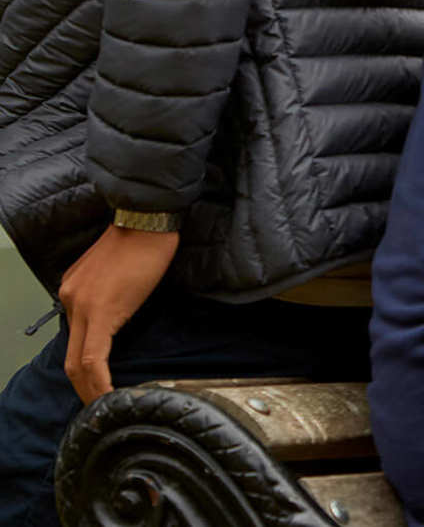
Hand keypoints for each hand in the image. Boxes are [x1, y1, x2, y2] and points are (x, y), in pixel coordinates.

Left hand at [57, 226, 178, 403]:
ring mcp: (82, 305)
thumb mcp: (119, 274)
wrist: (148, 221)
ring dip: (91, 389)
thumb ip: (112, 296)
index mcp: (73, 291)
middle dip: (84, 388)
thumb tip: (121, 317)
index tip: (99, 387)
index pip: (75, 340)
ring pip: (79, 360)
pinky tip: (110, 394)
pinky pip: (94, 356)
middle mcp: (70, 299)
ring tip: (106, 405)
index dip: (85, 370)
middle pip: (71, 357)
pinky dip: (100, 380)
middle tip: (99, 407)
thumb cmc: (142, 243)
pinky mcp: (102, 310)